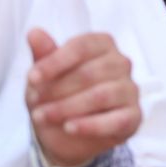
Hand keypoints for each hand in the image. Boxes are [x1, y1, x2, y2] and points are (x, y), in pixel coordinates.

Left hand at [26, 29, 140, 166]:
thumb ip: (43, 55)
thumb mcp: (46, 76)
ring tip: (43, 117)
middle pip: (90, 73)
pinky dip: (90, 125)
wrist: (67, 133)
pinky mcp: (133, 116)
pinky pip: (116, 120)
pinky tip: (69, 128)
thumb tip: (34, 33)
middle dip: (57, 90)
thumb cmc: (59, 94)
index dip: (55, 62)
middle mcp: (121, 63)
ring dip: (67, 108)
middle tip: (34, 103)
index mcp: (102, 44)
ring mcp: (130, 90)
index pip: (81, 47)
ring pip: (101, 95)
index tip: (32, 78)